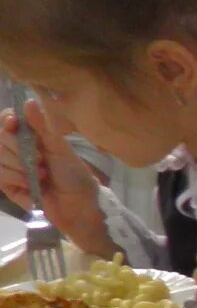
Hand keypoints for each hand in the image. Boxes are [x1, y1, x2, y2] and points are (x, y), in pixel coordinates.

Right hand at [0, 102, 113, 256]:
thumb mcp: (60, 148)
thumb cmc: (73, 175)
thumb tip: (29, 101)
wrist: (78, 205)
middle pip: (0, 137)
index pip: (7, 119)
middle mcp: (17, 148)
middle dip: (19, 148)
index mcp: (31, 136)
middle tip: (41, 160)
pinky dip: (16, 179)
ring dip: (21, 166)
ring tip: (43, 175)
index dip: (8, 120)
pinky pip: (0, 174)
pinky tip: (32, 186)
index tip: (14, 124)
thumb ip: (42, 126)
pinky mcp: (7, 184)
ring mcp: (10, 166)